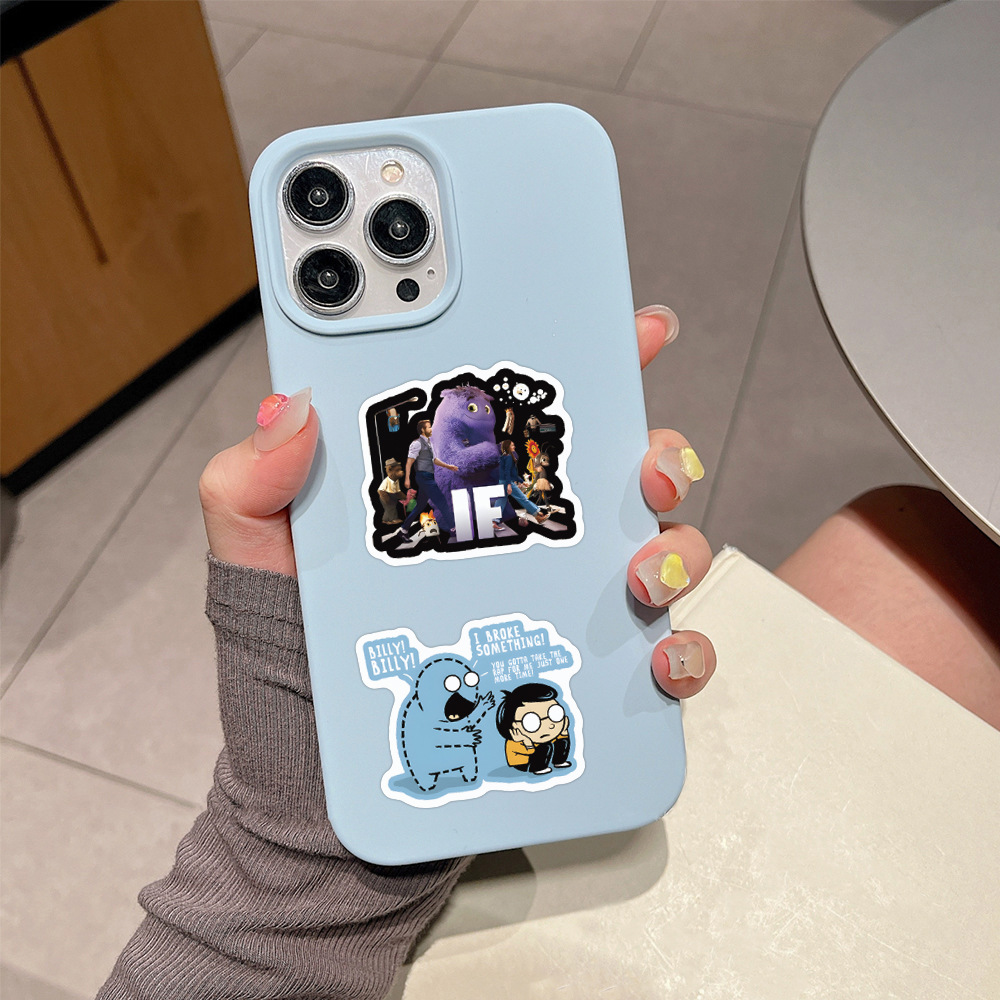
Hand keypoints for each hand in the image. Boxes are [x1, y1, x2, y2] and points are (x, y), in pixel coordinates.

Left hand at [198, 306, 715, 696]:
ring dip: (673, 553)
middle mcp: (522, 537)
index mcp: (463, 487)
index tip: (636, 329)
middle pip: (621, 475)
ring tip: (639, 575)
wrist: (311, 764)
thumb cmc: (293, 649)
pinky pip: (657, 659)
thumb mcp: (260, 551)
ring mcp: (560, 605)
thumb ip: (256, 479)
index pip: (535, 411)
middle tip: (643, 467)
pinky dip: (681, 655)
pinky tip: (658, 658)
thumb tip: (292, 406)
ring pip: (657, 555)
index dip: (594, 359)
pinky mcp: (580, 679)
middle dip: (658, 455)